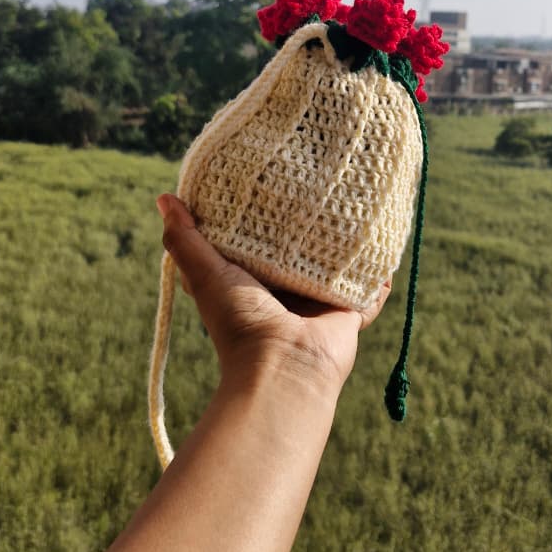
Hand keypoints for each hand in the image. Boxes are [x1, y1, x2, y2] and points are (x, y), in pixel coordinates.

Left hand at [157, 194, 390, 396]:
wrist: (283, 368)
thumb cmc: (240, 324)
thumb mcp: (205, 275)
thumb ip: (185, 240)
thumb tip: (165, 198)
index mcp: (254, 284)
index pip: (258, 245)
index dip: (260, 218)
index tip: (268, 183)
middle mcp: (287, 293)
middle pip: (301, 254)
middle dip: (309, 227)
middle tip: (318, 185)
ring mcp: (319, 305)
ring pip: (337, 267)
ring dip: (346, 244)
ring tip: (357, 205)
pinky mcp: (348, 313)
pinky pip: (369, 289)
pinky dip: (379, 273)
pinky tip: (386, 245)